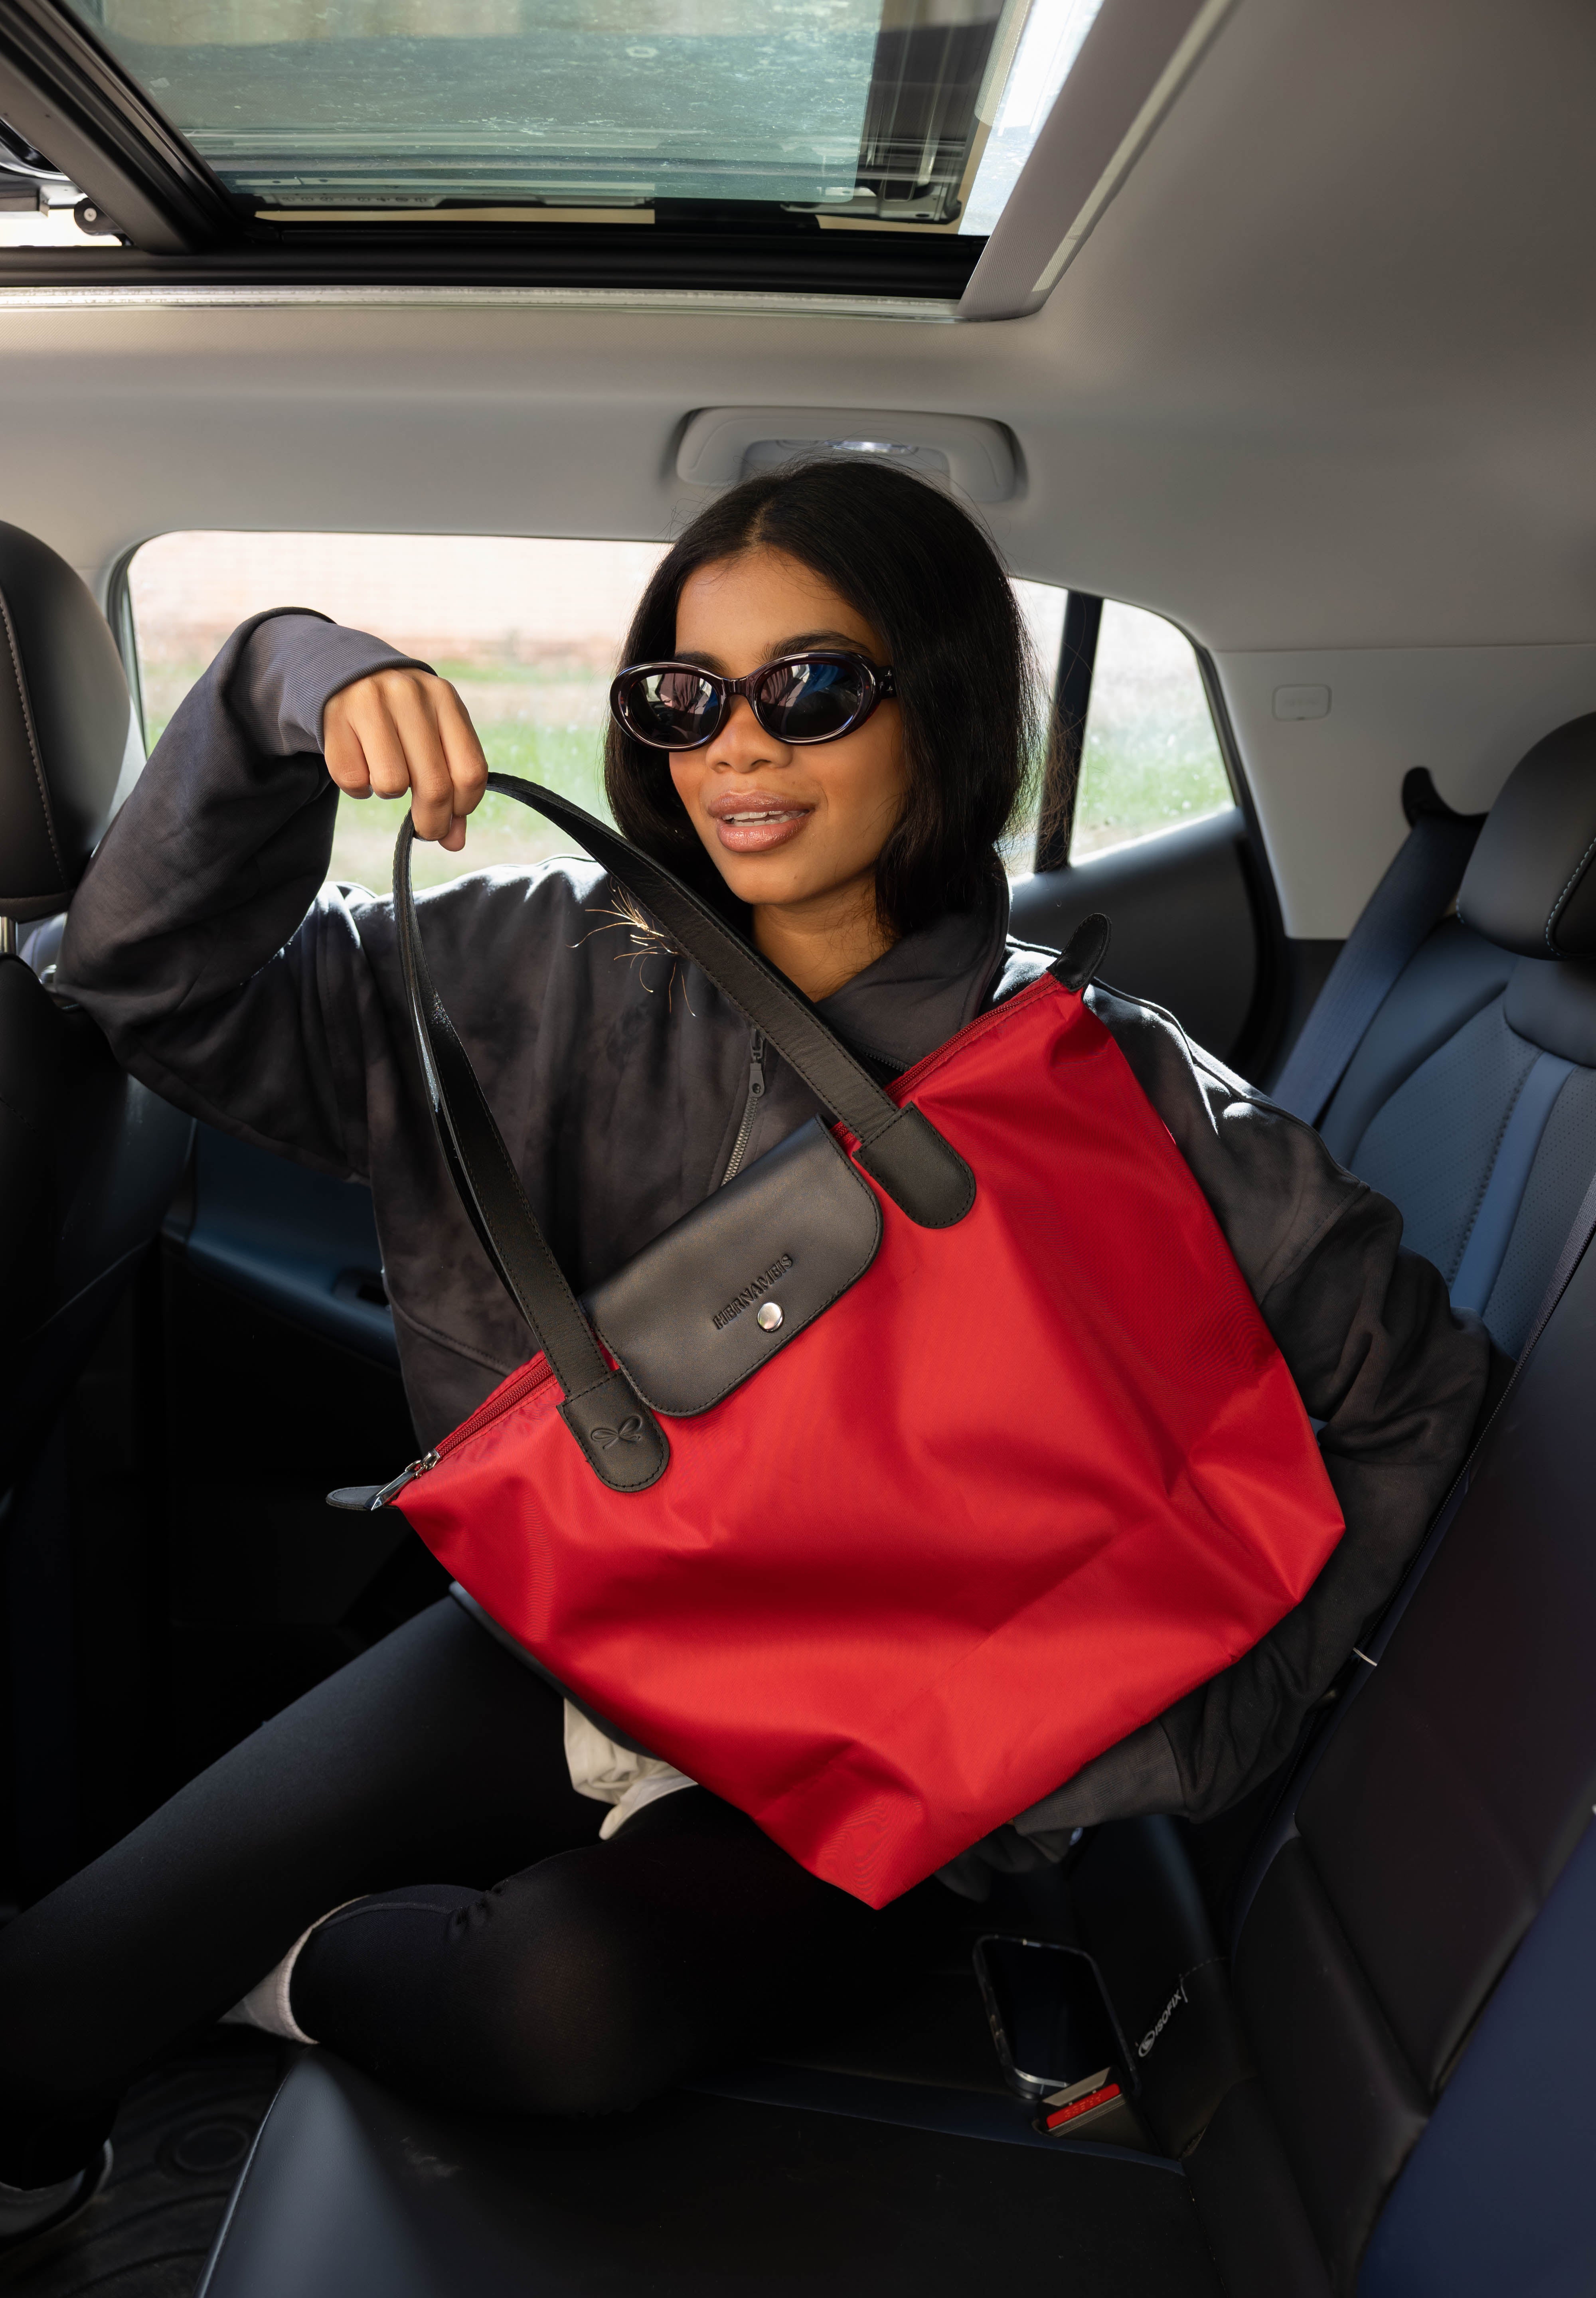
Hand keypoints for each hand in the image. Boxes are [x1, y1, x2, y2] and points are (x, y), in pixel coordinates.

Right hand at [323, 668, 488, 851]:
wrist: (343, 673)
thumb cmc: (399, 716)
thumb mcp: (433, 737)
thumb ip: (451, 785)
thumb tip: (454, 842)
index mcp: (444, 698)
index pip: (470, 771)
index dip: (464, 807)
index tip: (452, 819)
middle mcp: (409, 696)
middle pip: (435, 785)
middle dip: (432, 821)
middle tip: (425, 829)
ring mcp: (370, 703)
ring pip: (392, 785)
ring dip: (390, 793)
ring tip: (386, 773)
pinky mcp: (335, 718)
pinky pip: (354, 781)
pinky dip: (359, 788)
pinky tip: (361, 765)